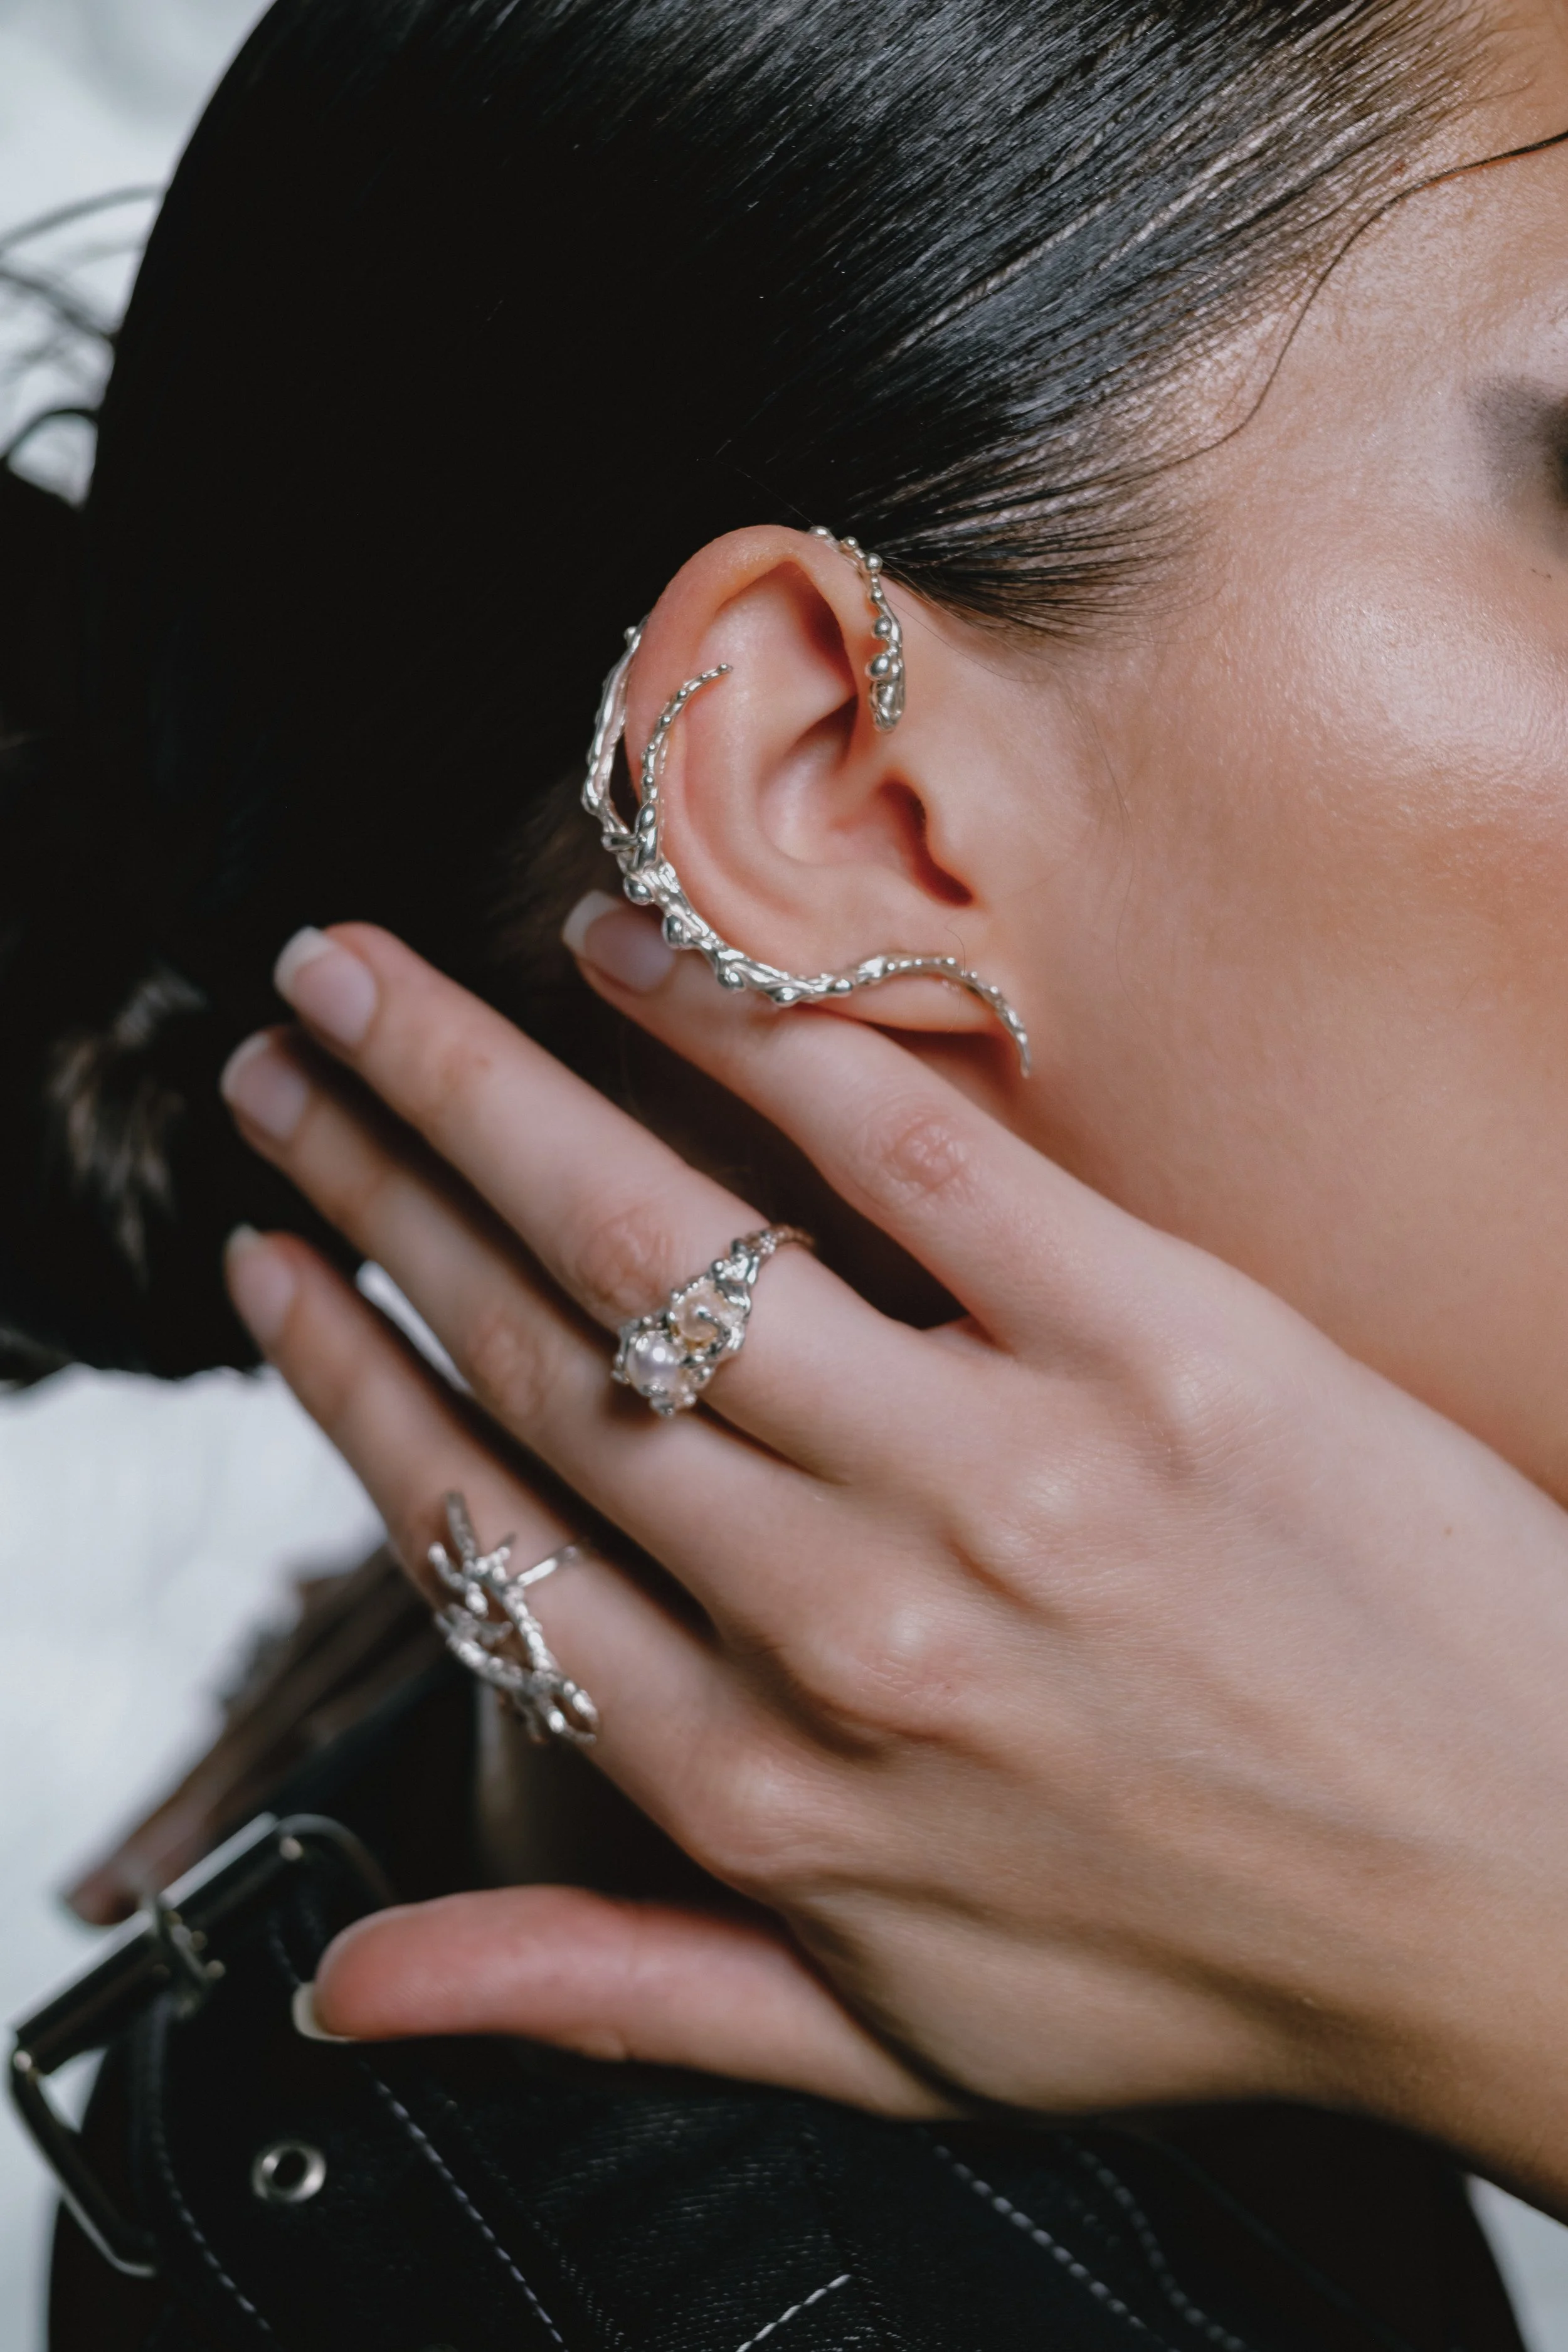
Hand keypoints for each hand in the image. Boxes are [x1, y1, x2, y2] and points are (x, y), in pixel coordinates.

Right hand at [221, 911, 1567, 2199]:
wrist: (1531, 1907)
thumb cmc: (1210, 1969)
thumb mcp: (892, 2044)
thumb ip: (611, 1986)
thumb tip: (360, 1988)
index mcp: (760, 1788)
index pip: (475, 1535)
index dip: (341, 1378)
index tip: (270, 1264)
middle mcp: (839, 1626)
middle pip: (531, 1354)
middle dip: (368, 1186)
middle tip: (281, 1060)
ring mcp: (994, 1476)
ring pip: (653, 1239)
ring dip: (476, 1090)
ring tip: (370, 984)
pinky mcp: (1158, 1346)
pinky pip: (898, 1150)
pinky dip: (740, 1032)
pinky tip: (629, 952)